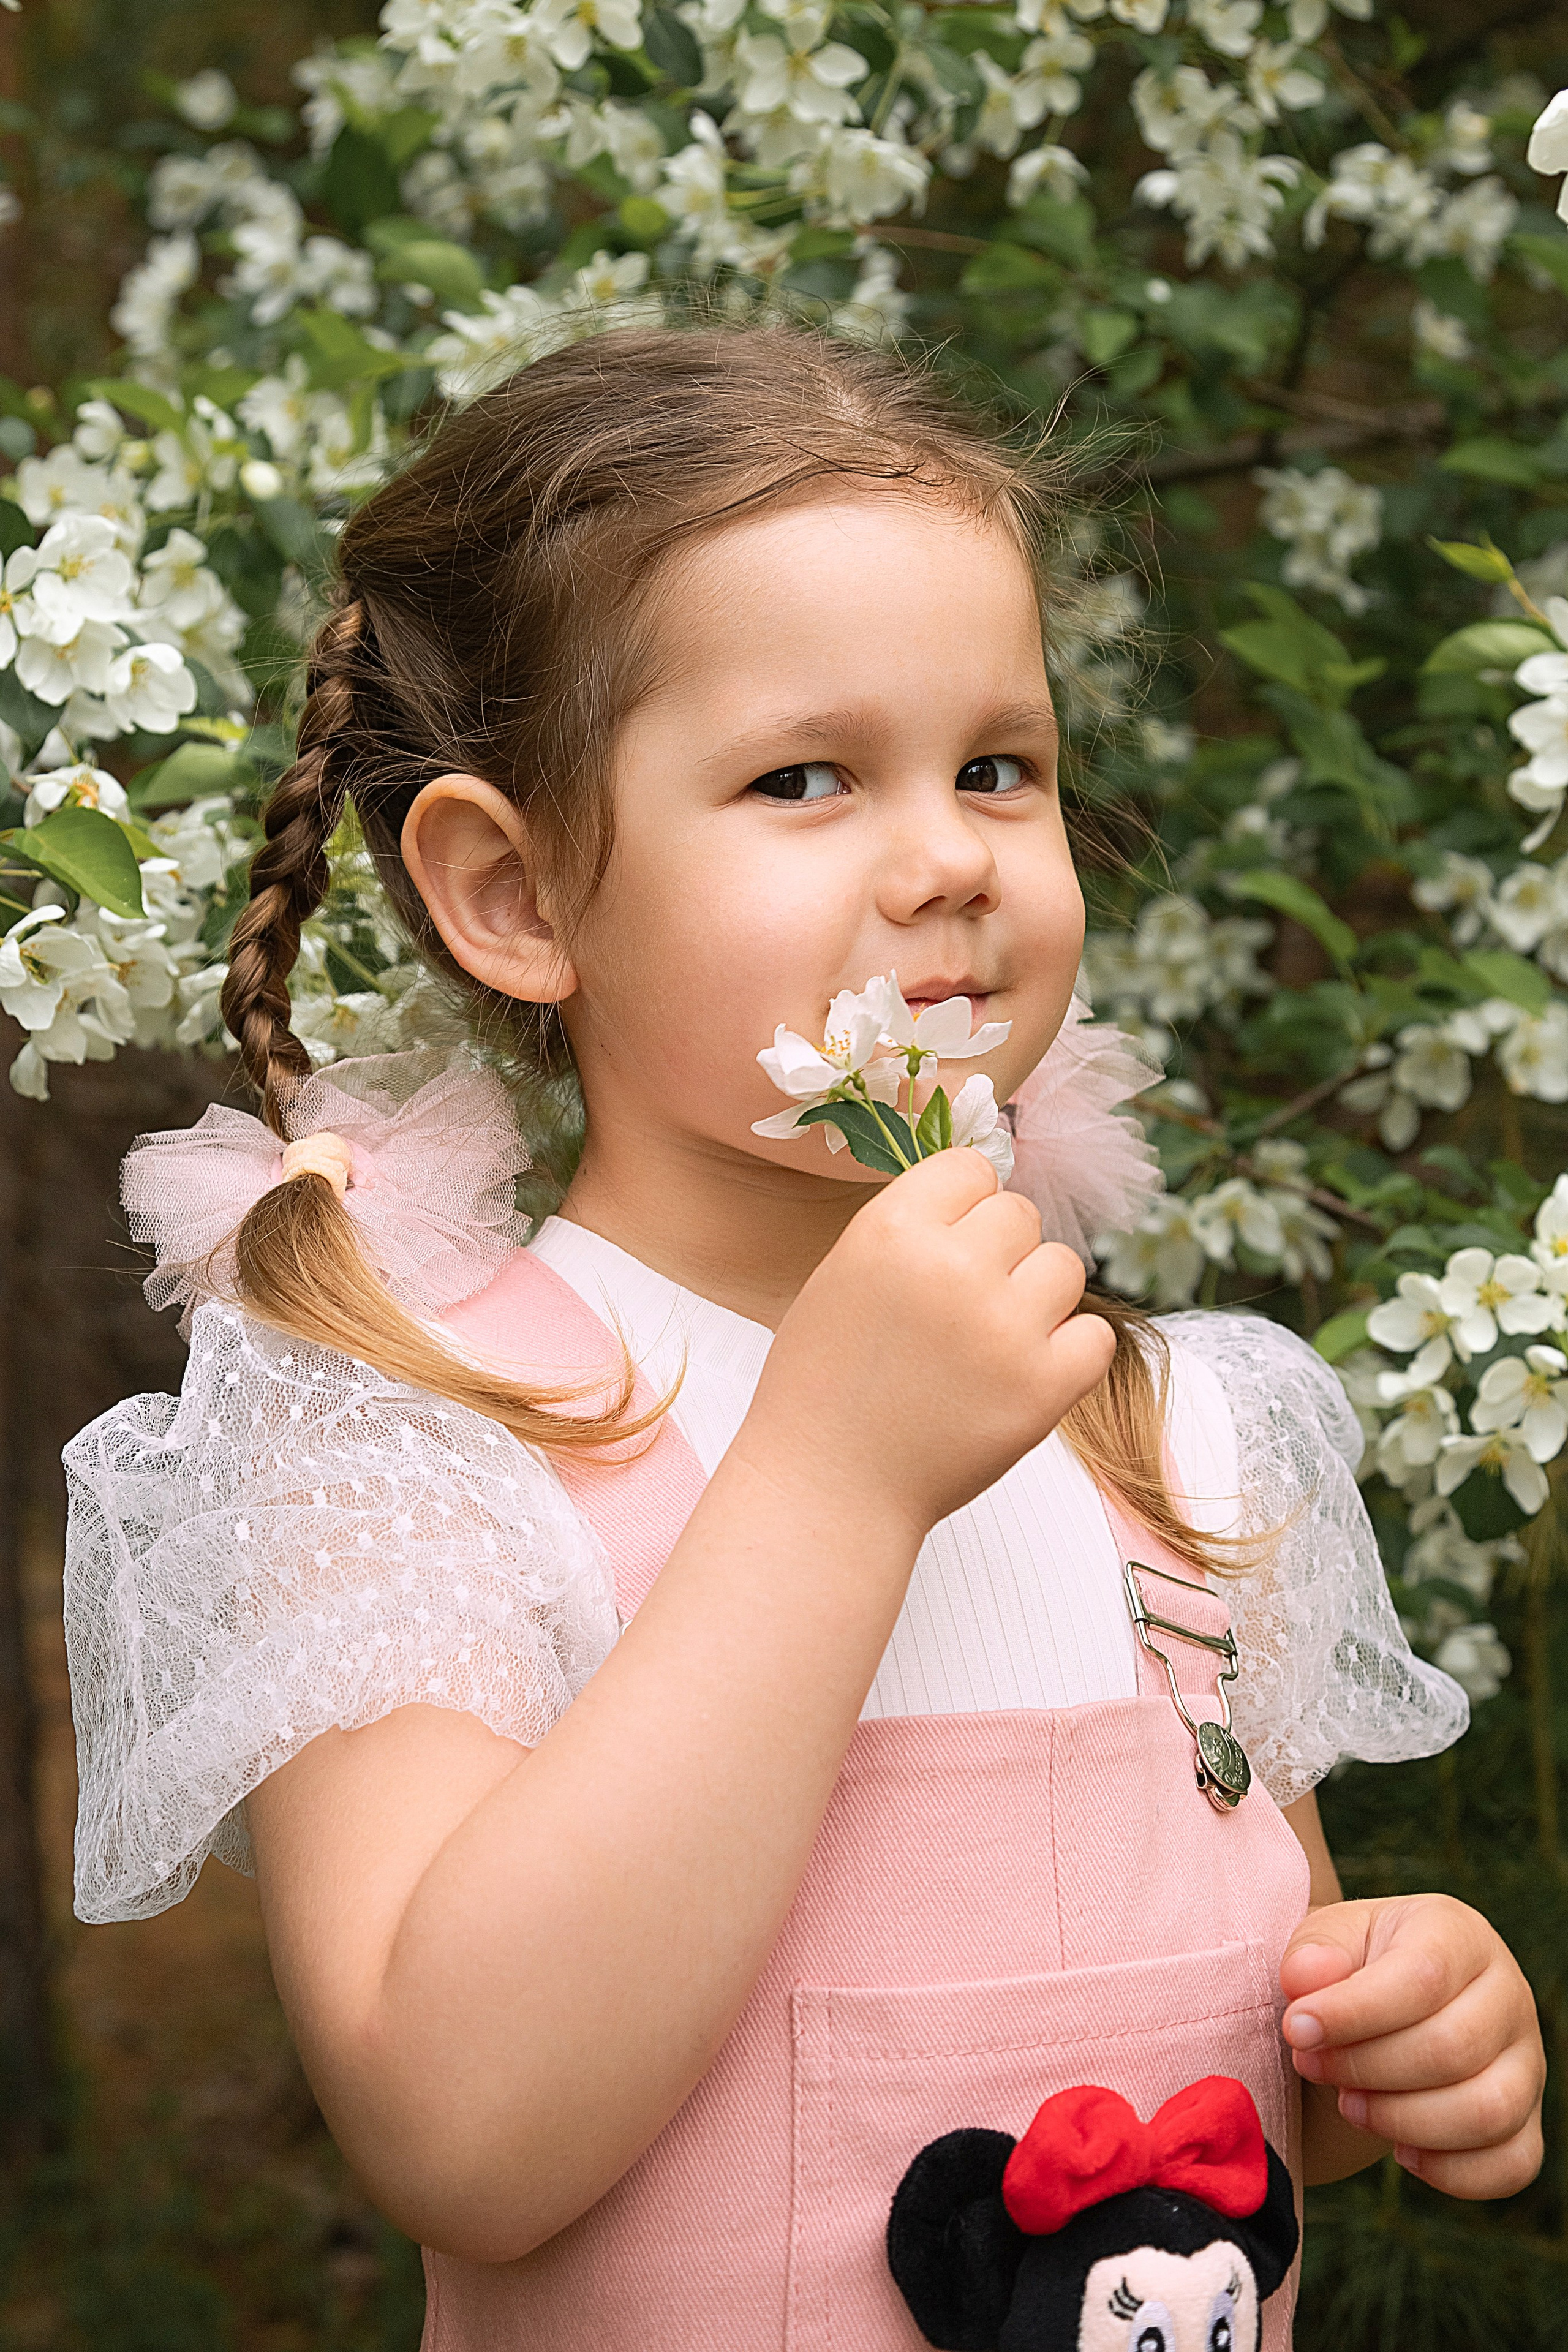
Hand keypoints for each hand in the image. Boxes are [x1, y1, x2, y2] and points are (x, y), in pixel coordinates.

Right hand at [743, 1149, 1115, 1540]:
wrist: (827, 1485)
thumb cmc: (827, 1382)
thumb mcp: (843, 1274)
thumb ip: (912, 1228)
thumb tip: (986, 1195)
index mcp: (892, 1229)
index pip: (971, 1167)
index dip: (964, 1206)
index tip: (949, 1244)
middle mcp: (952, 1267)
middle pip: (1021, 1214)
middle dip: (999, 1253)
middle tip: (962, 1307)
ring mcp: (1003, 1328)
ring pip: (1064, 1267)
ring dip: (1036, 1298)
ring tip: (989, 1341)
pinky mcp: (1043, 1387)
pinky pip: (1095, 1335)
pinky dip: (1070, 1353)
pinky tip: (1025, 1371)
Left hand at [1280, 1894, 1544, 2198]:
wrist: (1384, 2010)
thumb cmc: (1354, 1967)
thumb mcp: (1327, 1940)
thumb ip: (1313, 1954)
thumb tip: (1306, 1980)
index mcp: (1459, 1936)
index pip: (1421, 1978)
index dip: (1354, 2012)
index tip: (1297, 2029)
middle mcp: (1508, 1995)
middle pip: (1452, 2049)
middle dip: (1368, 2069)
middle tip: (1313, 2065)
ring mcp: (1527, 2063)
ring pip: (1488, 2112)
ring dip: (1403, 2121)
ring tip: (1348, 2104)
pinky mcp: (1528, 2122)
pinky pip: (1512, 2164)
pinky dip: (1451, 2171)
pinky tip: (1400, 2152)